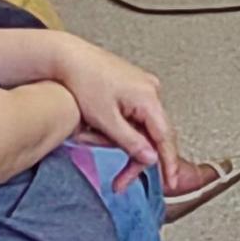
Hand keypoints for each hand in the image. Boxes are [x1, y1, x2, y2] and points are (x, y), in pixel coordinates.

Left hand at [42, 35, 177, 168]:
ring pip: (143, 128)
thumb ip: (130, 141)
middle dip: (136, 159)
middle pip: (154, 136)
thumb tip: (151, 158)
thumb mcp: (105, 119)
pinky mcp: (133, 89)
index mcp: (148, 96)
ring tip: (96, 139)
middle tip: (121, 181)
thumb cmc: (84, 81)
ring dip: (125, 143)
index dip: (169, 162)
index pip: (165, 137)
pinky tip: (102, 130)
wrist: (68, 58)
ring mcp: (143, 88)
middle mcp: (151, 90)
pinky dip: (123, 131)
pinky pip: (136, 118)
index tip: (171, 182)